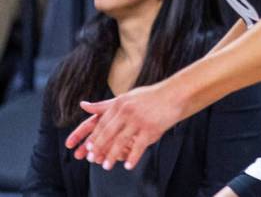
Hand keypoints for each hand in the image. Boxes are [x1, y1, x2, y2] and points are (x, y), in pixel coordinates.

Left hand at [65, 83, 183, 170]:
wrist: (175, 94)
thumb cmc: (150, 97)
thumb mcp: (126, 97)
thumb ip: (105, 104)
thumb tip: (83, 105)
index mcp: (119, 104)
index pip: (102, 124)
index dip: (94, 138)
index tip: (88, 149)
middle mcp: (127, 112)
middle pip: (108, 134)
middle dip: (99, 149)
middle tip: (92, 160)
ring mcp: (139, 120)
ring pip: (120, 142)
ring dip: (111, 156)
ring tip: (106, 167)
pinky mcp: (151, 128)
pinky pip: (138, 147)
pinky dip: (132, 158)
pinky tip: (127, 166)